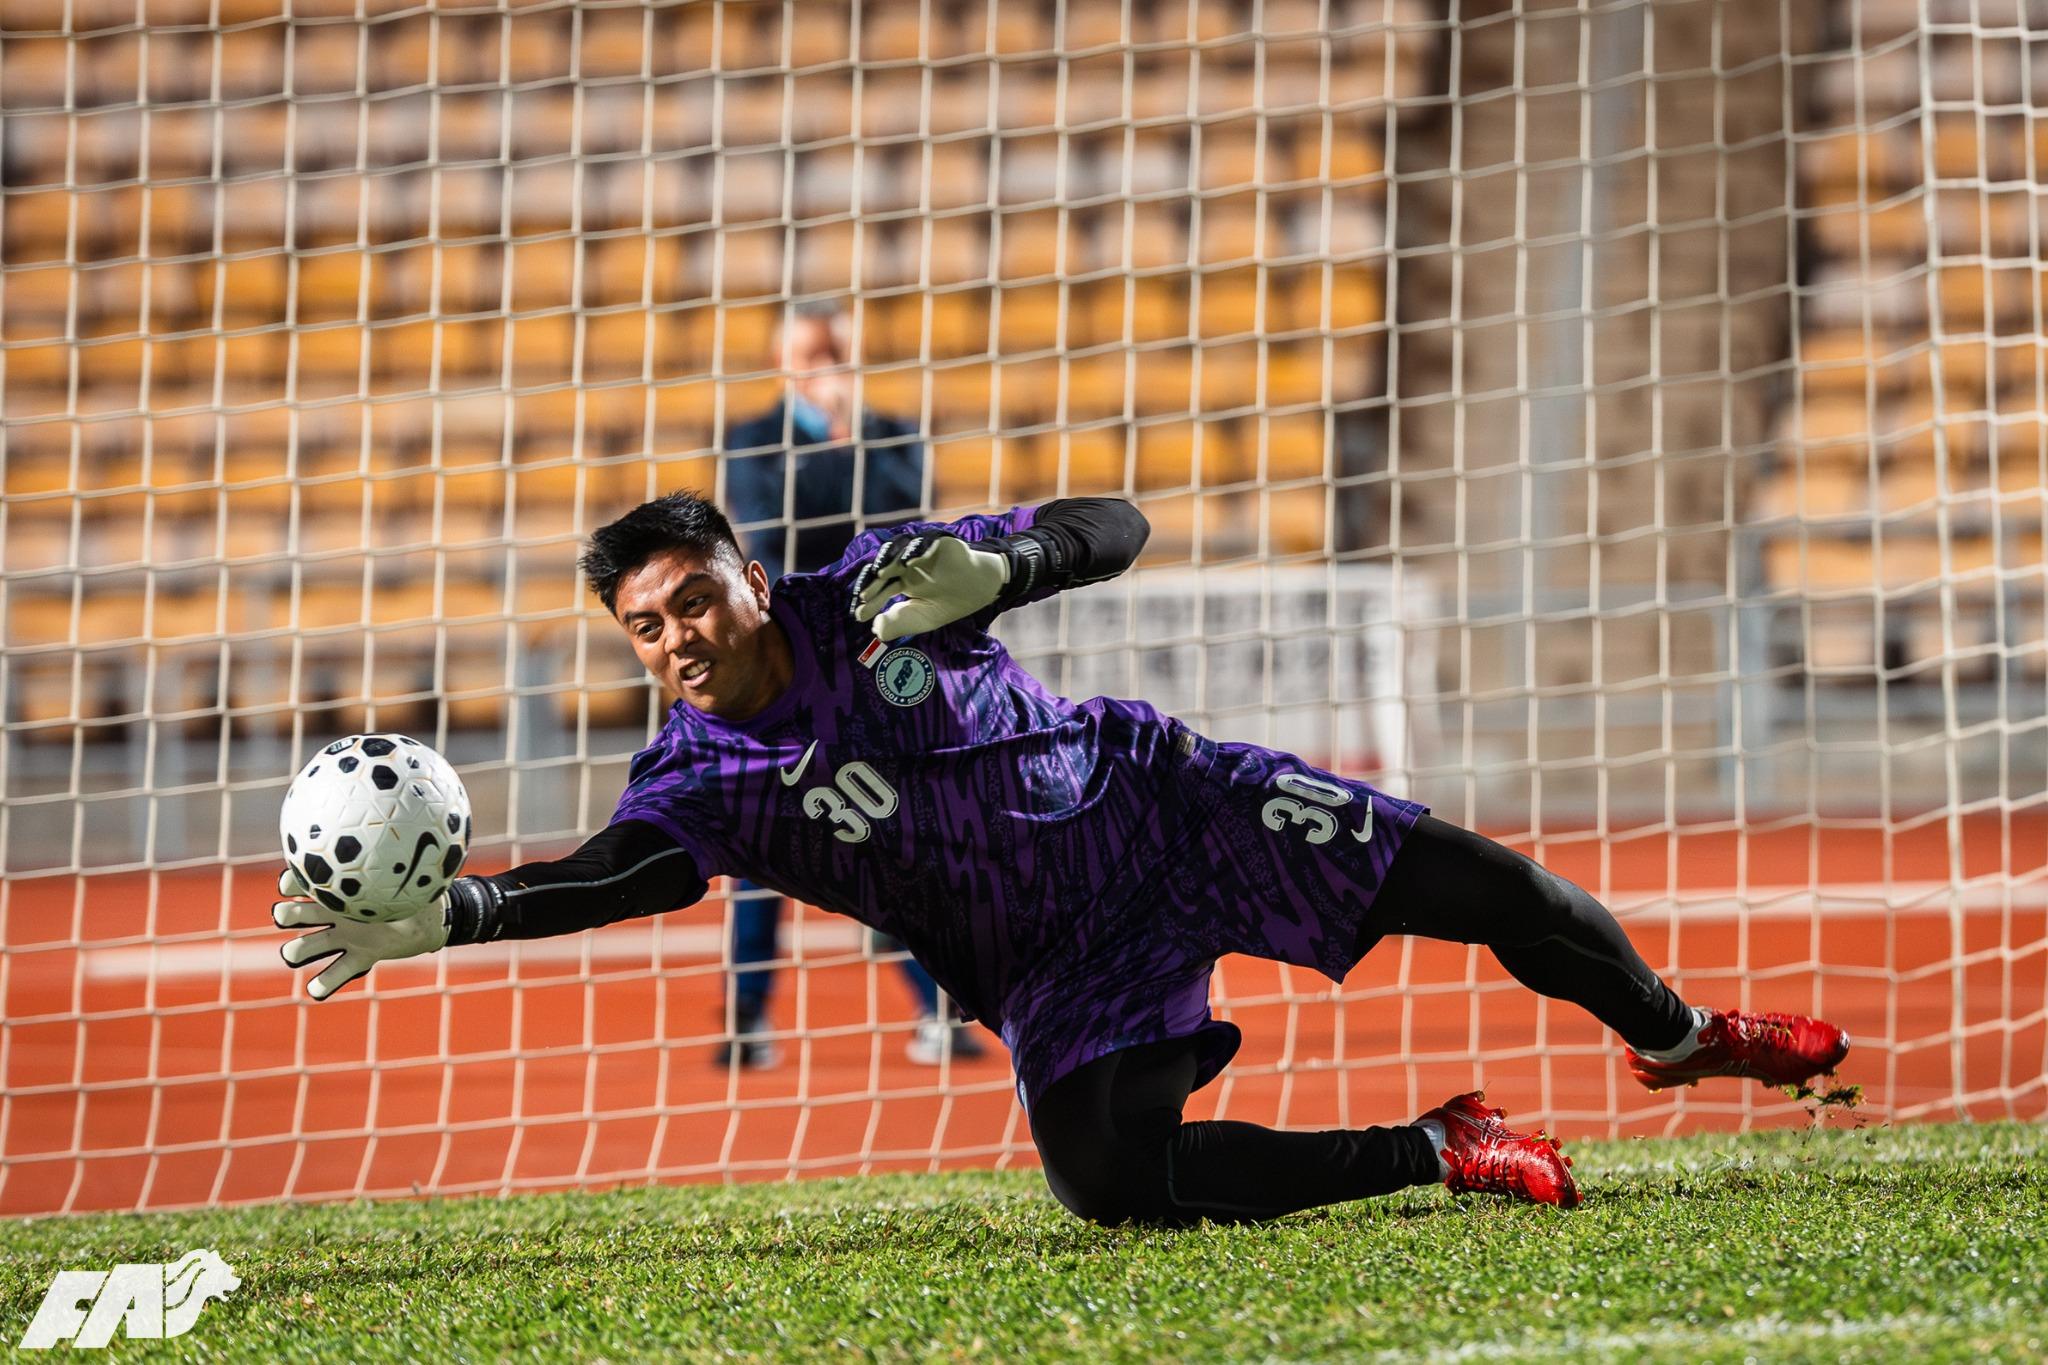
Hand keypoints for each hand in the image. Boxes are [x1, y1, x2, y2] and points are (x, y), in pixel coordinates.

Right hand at [273, 868, 450, 1000]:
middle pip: (292, 914)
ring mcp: (344, 938)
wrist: (430, 919)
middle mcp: (335, 914)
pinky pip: (334, 974)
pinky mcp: (359, 958)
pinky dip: (323, 983)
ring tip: (296, 953)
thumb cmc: (415, 891)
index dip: (290, 881)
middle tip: (290, 915)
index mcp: (341, 891)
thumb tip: (408, 852)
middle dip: (286, 915)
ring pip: (305, 946)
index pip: (301, 881)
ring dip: (297, 950)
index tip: (294, 882)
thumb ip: (401, 868)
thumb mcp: (409, 876)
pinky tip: (317, 989)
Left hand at [849, 533, 1009, 641]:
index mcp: (901, 581)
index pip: (879, 588)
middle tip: (864, 598)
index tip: (859, 615)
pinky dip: (915, 550)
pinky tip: (907, 562)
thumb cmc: (950, 603)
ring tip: (879, 574)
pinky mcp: (938, 542)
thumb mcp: (922, 619)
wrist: (980, 591)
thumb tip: (875, 628)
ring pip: (898, 550)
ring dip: (887, 560)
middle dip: (872, 583)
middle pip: (884, 568)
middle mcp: (907, 564)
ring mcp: (921, 552)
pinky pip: (924, 542)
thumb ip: (899, 624)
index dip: (869, 600)